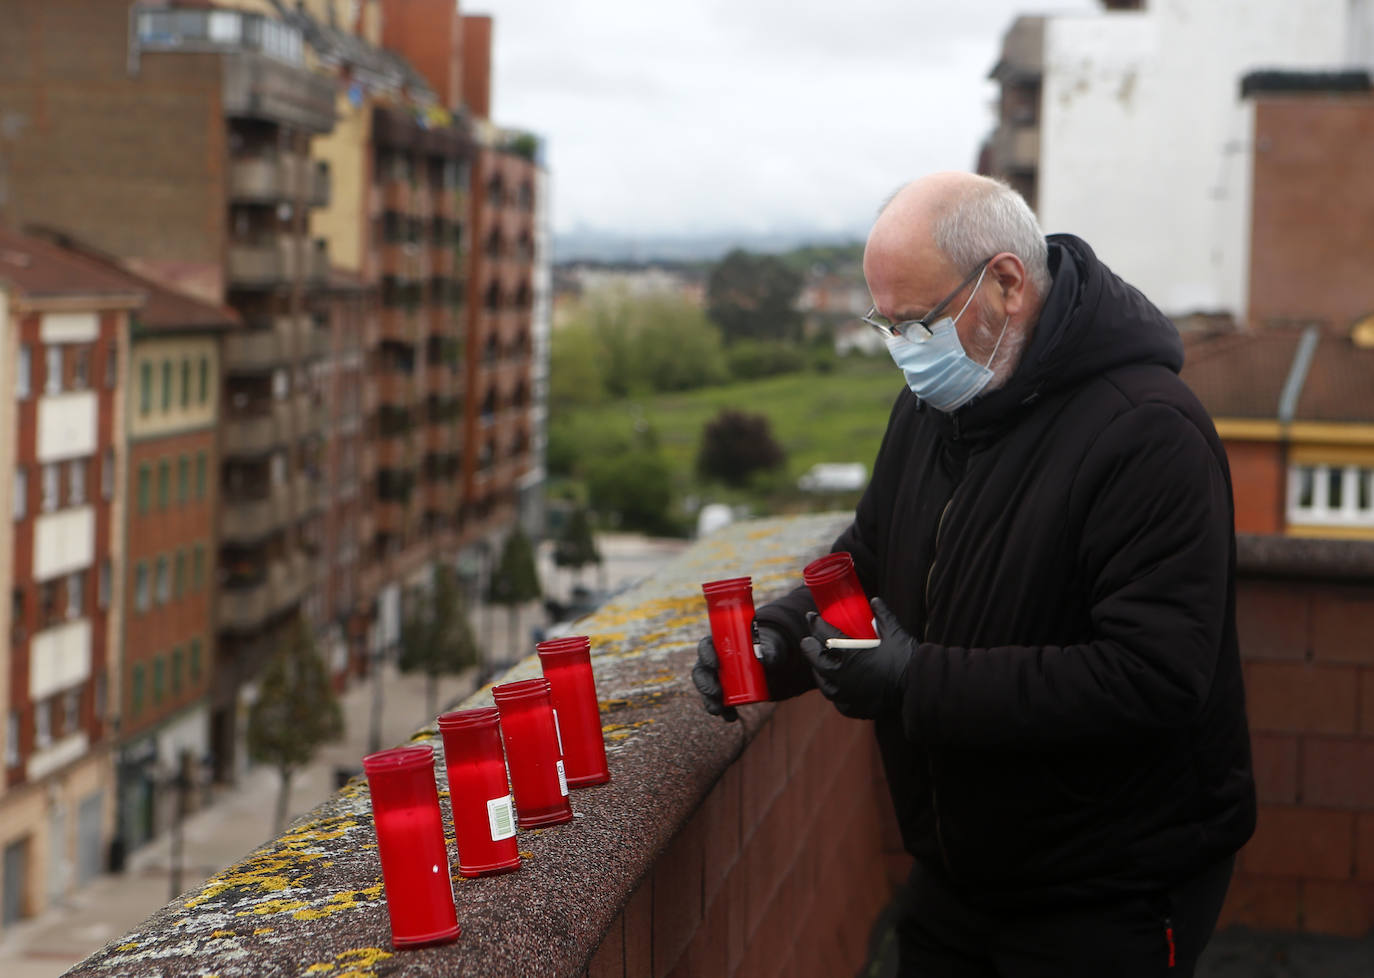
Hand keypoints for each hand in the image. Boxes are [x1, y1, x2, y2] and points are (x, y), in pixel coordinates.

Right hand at [692, 625, 797, 721]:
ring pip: (706, 689)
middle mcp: (711, 661)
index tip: (715, 664)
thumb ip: (769, 651)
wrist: (772, 662)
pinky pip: (719, 703)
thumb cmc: (765, 648)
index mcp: (717, 643)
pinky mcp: (723, 692)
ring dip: (709, 701)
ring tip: (718, 709)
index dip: (706, 655)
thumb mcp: (768, 648)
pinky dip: (725, 712)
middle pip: (701, 672)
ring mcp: (716, 678)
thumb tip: (765, 659)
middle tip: (716, 692)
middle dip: (705, 684)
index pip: (705, 646)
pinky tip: (731, 718)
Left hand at [800, 597, 912, 718]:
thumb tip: (874, 600)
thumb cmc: (906, 659)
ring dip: (818, 670)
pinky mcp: (853, 708)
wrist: (919, 689)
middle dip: (810, 647)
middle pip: (817, 660)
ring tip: (818, 662)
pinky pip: (836, 700)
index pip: (825, 636)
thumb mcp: (894, 632)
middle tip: (808, 640)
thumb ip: (882, 614)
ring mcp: (846, 695)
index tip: (811, 617)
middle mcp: (842, 677)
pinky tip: (833, 685)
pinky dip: (833, 690)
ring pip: (823, 682)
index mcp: (849, 655)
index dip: (816, 624)